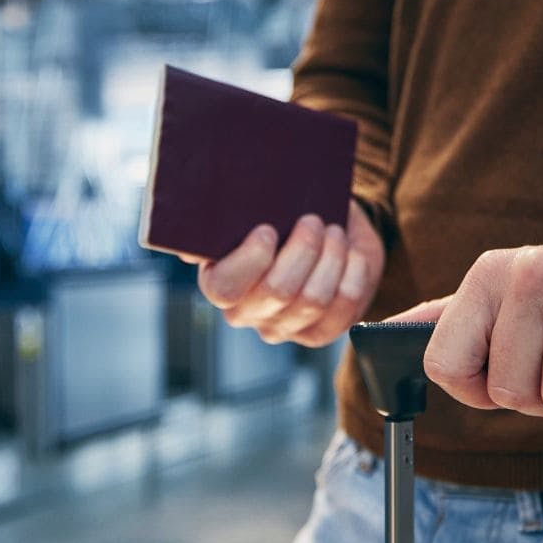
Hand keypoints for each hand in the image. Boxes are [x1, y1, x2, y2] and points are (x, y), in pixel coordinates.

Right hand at [185, 201, 384, 346]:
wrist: (324, 229)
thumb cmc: (282, 217)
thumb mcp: (252, 209)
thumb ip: (220, 217)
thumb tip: (190, 243)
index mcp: (219, 282)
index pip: (225, 288)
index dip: (250, 260)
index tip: (267, 228)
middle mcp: (246, 312)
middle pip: (277, 291)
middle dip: (302, 250)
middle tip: (313, 221)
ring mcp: (283, 327)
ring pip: (313, 299)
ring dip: (330, 258)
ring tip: (333, 232)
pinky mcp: (318, 334)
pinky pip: (343, 309)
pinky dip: (352, 274)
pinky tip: (351, 254)